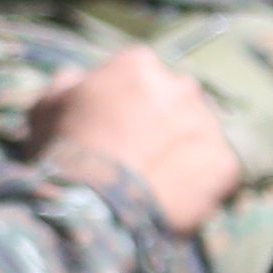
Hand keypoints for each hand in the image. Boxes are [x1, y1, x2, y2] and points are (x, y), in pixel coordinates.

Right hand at [24, 50, 242, 237]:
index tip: (118, 122)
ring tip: (158, 177)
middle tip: (141, 151)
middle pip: (178, 99)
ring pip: (200, 131)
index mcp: (138, 65)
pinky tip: (175, 194)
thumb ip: (68, 84)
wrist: (93, 207)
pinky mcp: (226, 161)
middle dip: (164, 119)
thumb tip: (78, 77)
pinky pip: (216, 167)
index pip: (143, 72)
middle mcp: (181, 86)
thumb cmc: (62, 152)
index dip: (129, 99)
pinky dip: (201, 179)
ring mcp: (207, 124)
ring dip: (185, 147)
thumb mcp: (46, 108)